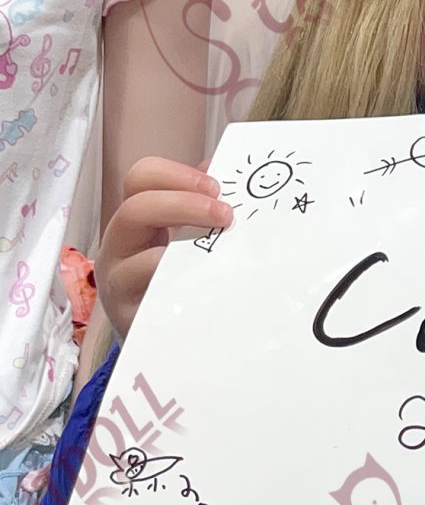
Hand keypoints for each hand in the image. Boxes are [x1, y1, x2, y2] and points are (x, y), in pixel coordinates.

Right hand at [96, 156, 232, 338]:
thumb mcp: (182, 239)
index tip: (216, 186)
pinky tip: (211, 289)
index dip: (176, 175)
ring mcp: (120, 285)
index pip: (141, 179)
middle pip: (134, 210)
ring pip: (139, 262)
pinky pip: (154, 302)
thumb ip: (198, 205)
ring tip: (221, 253)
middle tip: (226, 215)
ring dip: (184, 252)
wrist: (160, 338)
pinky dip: (183, 292)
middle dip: (183, 206)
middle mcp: (118, 248)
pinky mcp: (132, 320)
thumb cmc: (172, 280)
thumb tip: (219, 166)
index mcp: (135, 221)